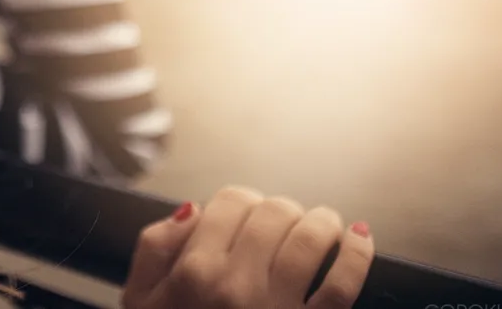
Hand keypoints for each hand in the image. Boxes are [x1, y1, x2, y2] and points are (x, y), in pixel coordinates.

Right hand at [122, 187, 374, 308]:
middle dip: (283, 210)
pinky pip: (343, 284)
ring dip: (323, 223)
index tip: (250, 214)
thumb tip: (192, 209)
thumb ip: (154, 247)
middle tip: (286, 223)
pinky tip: (360, 238)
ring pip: (311, 239)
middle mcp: (234, 285)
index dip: (243, 201)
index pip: (231, 202)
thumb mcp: (141, 301)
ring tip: (325, 225)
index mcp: (193, 272)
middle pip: (273, 213)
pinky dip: (358, 255)